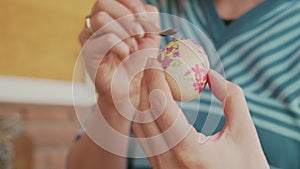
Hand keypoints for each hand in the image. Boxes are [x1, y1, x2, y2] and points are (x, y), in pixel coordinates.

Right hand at [79, 0, 160, 106]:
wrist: (132, 87)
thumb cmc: (138, 61)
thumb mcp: (150, 36)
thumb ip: (148, 19)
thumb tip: (144, 10)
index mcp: (111, 16)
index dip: (130, 3)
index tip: (142, 16)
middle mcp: (97, 24)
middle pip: (103, 3)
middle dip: (126, 17)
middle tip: (139, 34)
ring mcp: (90, 38)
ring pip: (101, 19)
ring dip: (123, 33)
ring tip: (131, 48)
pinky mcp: (88, 53)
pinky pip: (104, 39)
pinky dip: (119, 46)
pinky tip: (124, 55)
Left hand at [133, 58, 268, 168]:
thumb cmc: (246, 168)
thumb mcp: (245, 133)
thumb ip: (231, 99)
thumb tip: (211, 75)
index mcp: (188, 151)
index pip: (161, 107)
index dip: (155, 79)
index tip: (156, 59)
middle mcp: (168, 161)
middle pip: (144, 115)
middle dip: (145, 85)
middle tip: (153, 65)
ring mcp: (161, 167)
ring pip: (140, 127)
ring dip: (143, 100)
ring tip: (154, 80)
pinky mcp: (160, 168)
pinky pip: (145, 138)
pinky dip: (147, 115)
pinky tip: (156, 102)